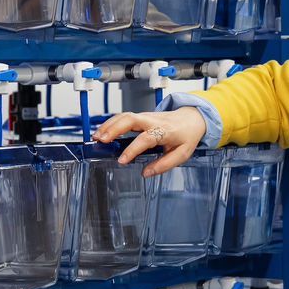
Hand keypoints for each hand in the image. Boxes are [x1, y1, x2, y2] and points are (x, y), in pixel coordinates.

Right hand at [90, 107, 206, 176]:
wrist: (192, 118)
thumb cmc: (186, 136)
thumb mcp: (182, 154)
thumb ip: (164, 164)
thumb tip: (146, 173)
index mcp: (165, 131)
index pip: (146, 138)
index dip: (133, 149)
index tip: (122, 160)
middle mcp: (154, 121)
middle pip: (131, 119)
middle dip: (114, 128)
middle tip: (101, 140)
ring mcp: (146, 116)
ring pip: (124, 115)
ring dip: (109, 125)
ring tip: (96, 137)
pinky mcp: (141, 116)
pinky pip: (124, 117)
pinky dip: (111, 123)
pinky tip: (103, 132)